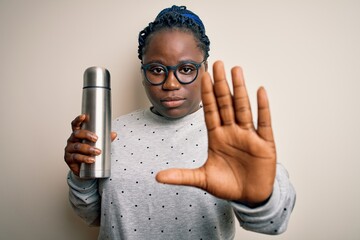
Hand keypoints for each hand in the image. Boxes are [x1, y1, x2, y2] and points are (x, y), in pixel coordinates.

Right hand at [64, 114, 116, 175]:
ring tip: (97, 152)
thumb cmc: (89, 153)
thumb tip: (114, 134)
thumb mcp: (97, 144)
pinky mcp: (69, 159)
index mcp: (77, 134)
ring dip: (88, 149)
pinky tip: (91, 160)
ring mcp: (69, 150)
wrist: (85, 169)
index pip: (75, 125)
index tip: (83, 116)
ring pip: (77, 146)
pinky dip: (84, 158)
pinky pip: (76, 157)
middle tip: (96, 138)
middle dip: (86, 135)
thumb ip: (105, 139)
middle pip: (76, 134)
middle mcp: (71, 140)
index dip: (78, 120)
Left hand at [156, 61, 276, 204]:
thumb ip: (181, 176)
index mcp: (217, 137)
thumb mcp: (202, 180)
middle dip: (221, 84)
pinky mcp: (265, 144)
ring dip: (239, 89)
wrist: (249, 198)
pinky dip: (262, 107)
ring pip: (243, 108)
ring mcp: (249, 136)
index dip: (206, 94)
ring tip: (236, 70)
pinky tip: (260, 91)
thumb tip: (157, 177)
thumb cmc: (227, 186)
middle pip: (225, 103)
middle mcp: (232, 132)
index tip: (203, 76)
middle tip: (217, 63)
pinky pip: (264, 122)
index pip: (210, 111)